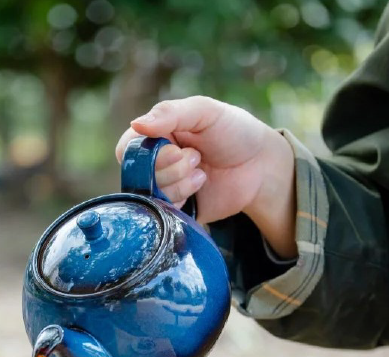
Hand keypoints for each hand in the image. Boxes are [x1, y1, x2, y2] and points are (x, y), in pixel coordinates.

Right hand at [115, 96, 297, 258]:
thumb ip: (170, 113)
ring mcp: (164, 187)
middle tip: (197, 157)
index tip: (175, 148)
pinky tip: (201, 186)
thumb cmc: (234, 132)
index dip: (146, 153)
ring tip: (201, 172)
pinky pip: (163, 213)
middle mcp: (155, 162)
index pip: (127, 149)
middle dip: (172, 167)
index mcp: (156, 134)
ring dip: (180, 183)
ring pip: (151, 196)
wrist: (261, 167)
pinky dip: (183, 200)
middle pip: (139, 175)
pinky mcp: (176, 210)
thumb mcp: (205, 111)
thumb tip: (136, 124)